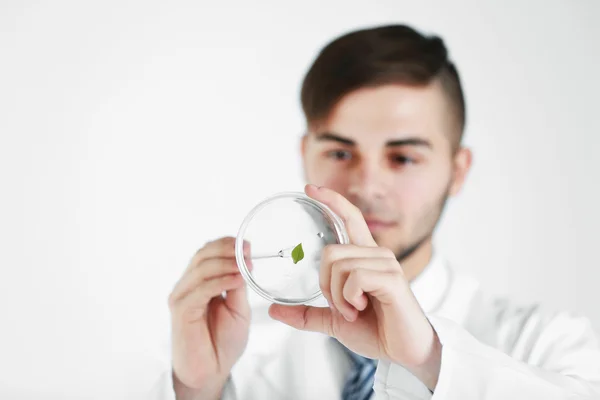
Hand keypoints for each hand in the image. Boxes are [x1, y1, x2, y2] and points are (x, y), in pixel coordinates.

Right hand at [168, 237, 250, 398]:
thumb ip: (238, 286)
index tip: (246, 244)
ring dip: (226, 264)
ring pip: (201, 269)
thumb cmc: (223, 341)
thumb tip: (245, 262)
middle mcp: (188, 286)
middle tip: (246, 251)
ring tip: (245, 266)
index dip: (225, 244)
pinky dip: (220, 281)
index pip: (208, 253)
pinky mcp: (181, 310)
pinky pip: (201, 289)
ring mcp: (182, 296)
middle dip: (226, 250)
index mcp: (200, 281)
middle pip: (202, 256)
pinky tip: (237, 280)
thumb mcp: (238, 308)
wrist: (212, 369)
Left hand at [269, 185, 440, 389]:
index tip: (310, 188)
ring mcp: (386, 264)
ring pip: (339, 266)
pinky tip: (362, 309)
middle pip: (330, 252)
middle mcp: (377, 254)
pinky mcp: (392, 279)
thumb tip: (274, 310)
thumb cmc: (376, 331)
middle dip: (326, 285)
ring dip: (338, 297)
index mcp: (365, 257)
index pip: (350, 217)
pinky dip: (349, 300)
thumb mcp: (334, 321)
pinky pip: (354, 278)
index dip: (331, 200)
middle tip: (342, 307)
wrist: (405, 352)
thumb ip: (306, 313)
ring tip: (354, 311)